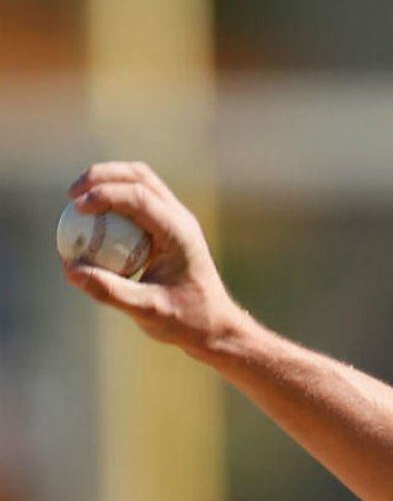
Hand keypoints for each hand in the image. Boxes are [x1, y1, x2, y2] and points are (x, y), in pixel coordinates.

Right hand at [62, 161, 246, 355]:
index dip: (105, 194)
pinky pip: (137, 203)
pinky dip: (113, 200)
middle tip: (71, 194)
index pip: (140, 197)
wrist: (214, 324)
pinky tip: (90, 218)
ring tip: (76, 199)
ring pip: (140, 183)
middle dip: (102, 176)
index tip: (75, 207)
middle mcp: (180, 219)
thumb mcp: (147, 310)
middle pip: (140, 177)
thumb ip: (109, 290)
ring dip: (107, 182)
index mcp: (179, 233)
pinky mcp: (167, 228)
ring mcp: (175, 220)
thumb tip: (70, 268)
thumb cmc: (186, 320)